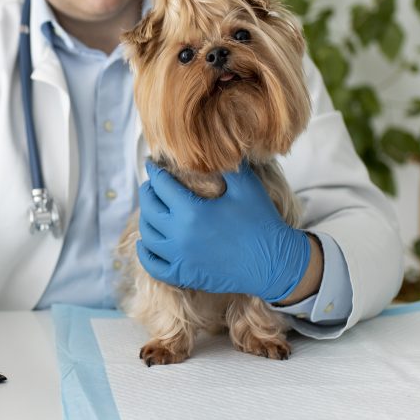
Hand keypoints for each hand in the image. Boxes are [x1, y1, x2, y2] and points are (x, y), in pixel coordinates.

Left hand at [136, 162, 310, 302]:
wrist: (274, 263)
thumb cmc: (261, 221)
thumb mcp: (246, 186)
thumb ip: (227, 164)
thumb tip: (216, 144)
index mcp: (191, 210)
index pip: (162, 185)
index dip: (155, 171)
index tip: (152, 163)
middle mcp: (179, 235)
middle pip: (150, 209)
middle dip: (148, 192)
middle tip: (152, 184)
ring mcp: (180, 258)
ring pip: (148, 236)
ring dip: (146, 219)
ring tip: (151, 209)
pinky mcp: (184, 275)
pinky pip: (153, 265)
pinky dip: (145, 253)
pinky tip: (145, 243)